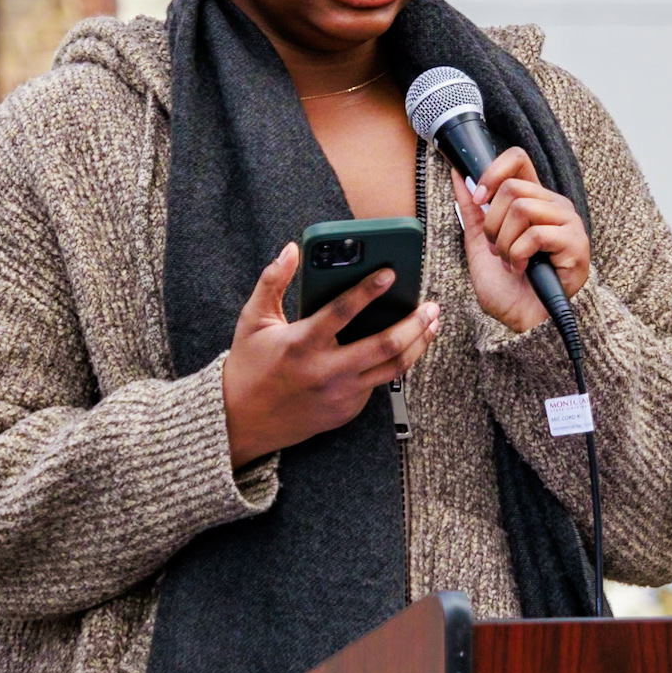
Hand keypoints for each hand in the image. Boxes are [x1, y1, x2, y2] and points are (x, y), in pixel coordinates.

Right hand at [221, 242, 441, 465]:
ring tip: (431, 325)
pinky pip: (378, 384)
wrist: (240, 422)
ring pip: (393, 369)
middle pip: (384, 346)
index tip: (391, 272)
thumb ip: (273, 281)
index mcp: (301, 344)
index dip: (369, 290)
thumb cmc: (248, 366)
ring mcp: (340, 395)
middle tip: (431, 306)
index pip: (343, 312)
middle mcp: (325, 371)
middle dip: (414, 323)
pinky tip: (406, 346)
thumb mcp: (252, 320)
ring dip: (418, 344)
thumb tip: (292, 250)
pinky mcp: (347, 410)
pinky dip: (393, 363)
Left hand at [452, 147, 590, 332]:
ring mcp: (568, 223)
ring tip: (510, 261)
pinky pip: (535, 234)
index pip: (517, 160)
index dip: (493, 172)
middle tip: (497, 248)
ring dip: (505, 242)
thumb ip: (472, 209)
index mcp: (534, 200)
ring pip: (523, 208)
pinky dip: (519, 255)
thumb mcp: (480, 242)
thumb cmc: (508, 286)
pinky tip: (522, 269)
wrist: (523, 321)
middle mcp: (554, 205)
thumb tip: (458, 174)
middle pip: (513, 187)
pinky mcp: (575, 243)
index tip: (478, 199)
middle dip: (493, 224)